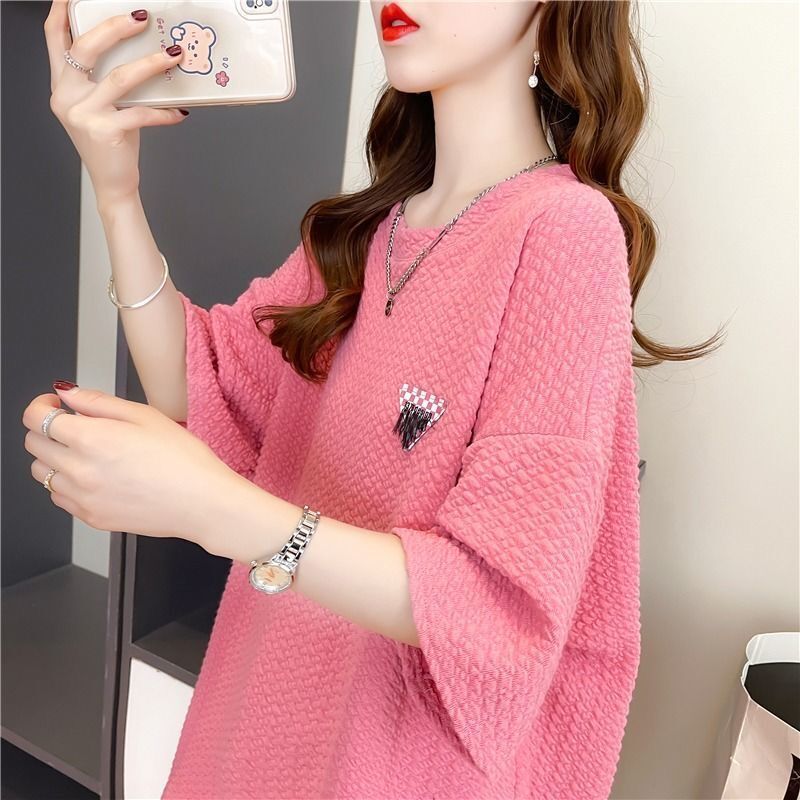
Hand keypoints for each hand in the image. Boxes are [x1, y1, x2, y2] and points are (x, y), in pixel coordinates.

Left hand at [22, 383, 234, 543]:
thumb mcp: (145, 415)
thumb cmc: (184, 460)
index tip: (53, 404)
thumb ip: (99, 402)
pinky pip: (59, 497)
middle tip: (72, 425)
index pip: (36, 418)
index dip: (40, 405)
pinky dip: (66, 483)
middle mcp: (80, 470)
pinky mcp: (91, 518)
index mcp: (91, 439)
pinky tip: (94, 476)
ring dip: (54, 457)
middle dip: (46, 428)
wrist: (202, 502)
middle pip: (33, 444)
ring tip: (86, 453)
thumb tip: (69, 394)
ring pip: (41, 473)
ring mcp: (83, 498)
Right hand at [44, 0, 187, 207]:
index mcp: (61, 85)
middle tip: (141, 18)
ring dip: (151, 64)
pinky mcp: (105, 131)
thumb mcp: (100, 106)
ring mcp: (83, 114)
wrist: (112, 183)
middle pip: (86, 48)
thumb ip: (104, 79)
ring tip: (174, 55)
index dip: (62, 12)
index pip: (54, 39)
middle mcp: (66, 96)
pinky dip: (164, 112)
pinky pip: (141, 113)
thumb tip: (137, 49)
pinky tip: (179, 111)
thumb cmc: (111, 142)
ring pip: (120, 78)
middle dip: (115, 26)